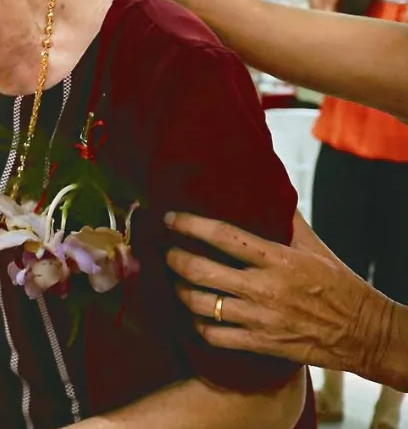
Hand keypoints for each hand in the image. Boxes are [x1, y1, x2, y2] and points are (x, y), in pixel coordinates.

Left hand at [164, 210, 396, 376]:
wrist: (366, 333)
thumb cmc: (339, 284)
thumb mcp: (315, 247)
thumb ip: (288, 220)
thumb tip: (269, 189)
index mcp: (278, 258)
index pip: (223, 236)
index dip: (190, 225)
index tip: (170, 219)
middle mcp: (265, 287)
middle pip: (200, 271)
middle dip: (175, 259)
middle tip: (168, 252)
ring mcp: (260, 318)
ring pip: (200, 304)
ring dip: (180, 291)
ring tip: (177, 281)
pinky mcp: (261, 344)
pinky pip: (213, 335)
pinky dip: (197, 325)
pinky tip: (196, 316)